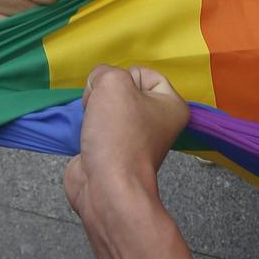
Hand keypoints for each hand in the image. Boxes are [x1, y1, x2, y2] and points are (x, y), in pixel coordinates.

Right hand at [64, 65, 188, 222]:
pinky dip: (89, 128)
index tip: (116, 97)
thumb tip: (96, 84)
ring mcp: (136, 139)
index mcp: (172, 105)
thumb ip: (104, 71)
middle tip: (101, 110)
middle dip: (105, 94)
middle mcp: (158, 122)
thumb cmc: (118, 134)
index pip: (143, 73)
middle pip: (123, 90)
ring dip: (94, 110)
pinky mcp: (115, 152)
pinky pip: (99, 127)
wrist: (107, 186)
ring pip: (108, 108)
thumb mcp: (113, 83)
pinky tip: (87, 135)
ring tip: (93, 124)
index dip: (122, 78)